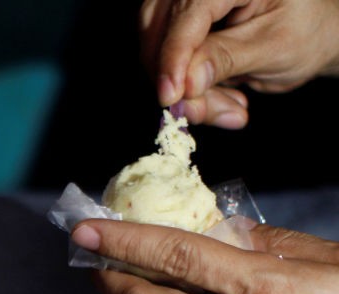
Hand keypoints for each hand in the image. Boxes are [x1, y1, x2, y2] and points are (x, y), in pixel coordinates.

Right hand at [139, 0, 338, 127]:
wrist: (310, 35)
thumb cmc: (305, 32)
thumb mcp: (275, 46)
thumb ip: (228, 59)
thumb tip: (187, 81)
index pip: (188, 11)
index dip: (174, 55)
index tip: (171, 95)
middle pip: (160, 30)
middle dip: (177, 80)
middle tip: (202, 113)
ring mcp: (186, 5)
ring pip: (154, 50)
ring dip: (182, 90)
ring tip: (224, 108)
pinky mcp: (178, 27)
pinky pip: (162, 62)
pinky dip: (185, 89)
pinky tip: (216, 97)